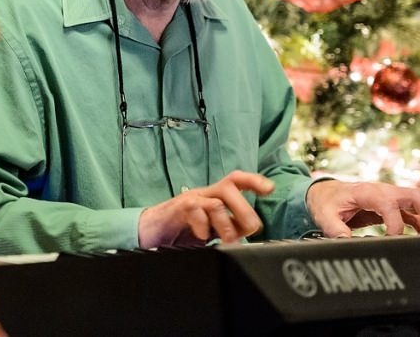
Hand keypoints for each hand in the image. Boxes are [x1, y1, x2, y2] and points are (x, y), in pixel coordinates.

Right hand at [137, 170, 274, 247]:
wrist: (149, 231)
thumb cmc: (181, 229)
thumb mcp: (211, 229)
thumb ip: (229, 229)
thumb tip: (250, 236)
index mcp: (214, 196)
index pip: (235, 180)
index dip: (254, 181)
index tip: (270, 189)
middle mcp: (203, 193)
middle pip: (229, 187)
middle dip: (244, 210)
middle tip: (250, 230)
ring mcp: (190, 200)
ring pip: (215, 202)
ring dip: (226, 224)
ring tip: (229, 240)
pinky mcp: (177, 210)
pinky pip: (194, 211)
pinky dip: (203, 226)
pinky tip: (204, 237)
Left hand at [305, 179, 419, 236]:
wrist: (324, 192)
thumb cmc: (325, 202)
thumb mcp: (324, 215)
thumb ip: (334, 229)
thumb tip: (346, 242)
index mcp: (366, 192)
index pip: (388, 203)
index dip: (395, 222)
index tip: (395, 238)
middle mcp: (382, 191)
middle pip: (413, 196)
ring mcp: (389, 197)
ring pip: (418, 202)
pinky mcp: (392, 205)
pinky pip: (414, 211)